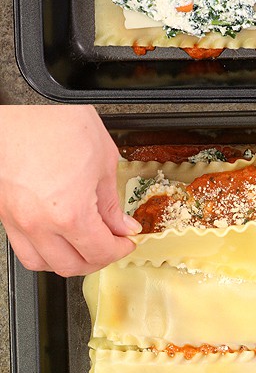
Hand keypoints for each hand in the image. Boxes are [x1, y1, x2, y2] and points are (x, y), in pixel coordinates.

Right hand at [0, 106, 140, 275]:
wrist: (18, 106)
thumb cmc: (52, 120)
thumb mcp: (101, 157)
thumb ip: (112, 200)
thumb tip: (122, 224)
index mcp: (70, 212)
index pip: (100, 251)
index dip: (120, 249)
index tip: (126, 241)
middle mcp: (40, 224)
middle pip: (71, 265)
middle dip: (97, 259)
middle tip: (110, 243)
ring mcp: (17, 220)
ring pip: (42, 263)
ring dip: (67, 260)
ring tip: (82, 245)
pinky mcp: (3, 212)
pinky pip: (22, 247)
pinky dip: (42, 250)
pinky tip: (55, 236)